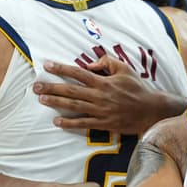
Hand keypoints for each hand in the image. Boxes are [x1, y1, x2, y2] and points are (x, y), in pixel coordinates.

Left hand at [33, 56, 171, 133]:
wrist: (151, 110)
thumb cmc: (137, 88)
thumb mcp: (125, 69)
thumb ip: (107, 63)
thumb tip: (89, 65)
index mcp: (104, 81)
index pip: (78, 73)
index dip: (61, 68)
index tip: (47, 65)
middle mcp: (100, 96)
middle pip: (71, 90)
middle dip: (52, 86)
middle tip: (35, 85)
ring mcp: (101, 110)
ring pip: (74, 106)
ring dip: (56, 102)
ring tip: (42, 99)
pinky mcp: (104, 123)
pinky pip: (83, 123)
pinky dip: (69, 123)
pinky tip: (57, 121)